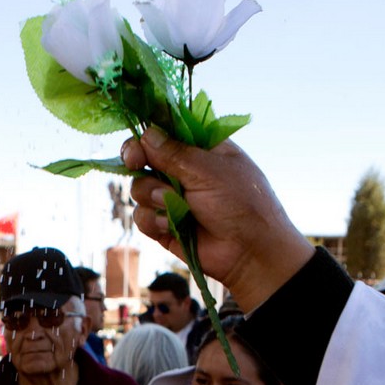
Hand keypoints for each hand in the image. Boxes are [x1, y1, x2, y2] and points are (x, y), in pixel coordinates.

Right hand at [121, 128, 314, 310]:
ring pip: (139, 188)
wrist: (249, 252)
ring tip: (178, 207)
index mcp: (200, 149)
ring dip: (152, 196)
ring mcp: (171, 198)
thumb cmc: (241, 203)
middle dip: (136, 160)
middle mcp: (182, 171)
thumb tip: (146, 134)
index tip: (138, 142)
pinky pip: (141, 216)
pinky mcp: (163, 224)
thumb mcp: (210, 170)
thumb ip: (175, 153)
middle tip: (135, 163)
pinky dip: (154, 221)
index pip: (165, 132)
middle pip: (143, 157)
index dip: (147, 135)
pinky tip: (172, 226)